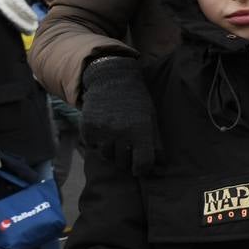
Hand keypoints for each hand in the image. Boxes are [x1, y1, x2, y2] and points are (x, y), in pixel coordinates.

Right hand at [80, 56, 155, 174]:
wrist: (113, 78)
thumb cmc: (137, 100)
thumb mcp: (151, 118)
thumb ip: (155, 142)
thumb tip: (160, 165)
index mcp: (140, 130)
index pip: (142, 163)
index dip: (142, 169)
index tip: (140, 169)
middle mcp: (121, 132)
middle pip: (123, 162)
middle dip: (127, 160)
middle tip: (128, 152)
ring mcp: (102, 131)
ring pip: (107, 155)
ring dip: (112, 152)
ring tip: (117, 141)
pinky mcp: (88, 128)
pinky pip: (92, 146)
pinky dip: (98, 143)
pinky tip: (104, 132)